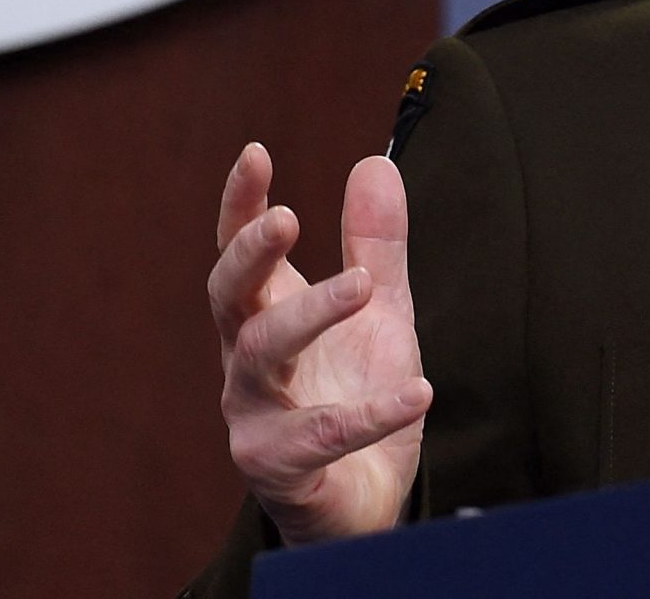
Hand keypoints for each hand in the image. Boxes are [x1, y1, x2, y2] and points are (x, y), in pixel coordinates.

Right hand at [208, 143, 430, 542]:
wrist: (363, 496)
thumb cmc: (355, 393)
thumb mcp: (379, 312)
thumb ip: (374, 247)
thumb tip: (374, 163)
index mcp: (265, 315)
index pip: (238, 252)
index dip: (239, 204)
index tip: (256, 153)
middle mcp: (245, 361)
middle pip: (230, 298)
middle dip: (251, 255)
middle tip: (287, 216)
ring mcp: (254, 415)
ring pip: (260, 357)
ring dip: (309, 315)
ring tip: (363, 286)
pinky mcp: (281, 467)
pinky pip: (319, 437)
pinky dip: (370, 413)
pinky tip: (419, 392)